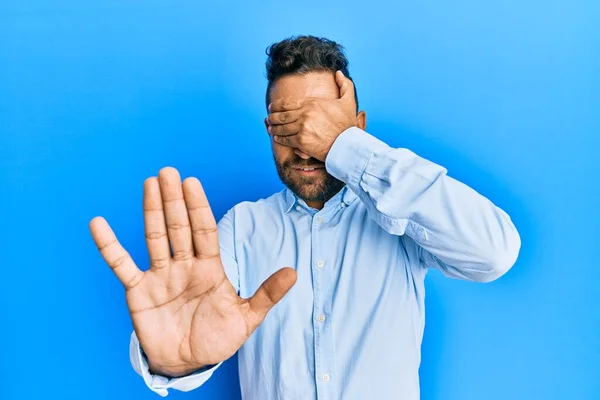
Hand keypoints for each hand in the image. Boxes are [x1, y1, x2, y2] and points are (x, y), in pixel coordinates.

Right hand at [89, 167, 296, 376]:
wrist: (188, 363)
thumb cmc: (217, 338)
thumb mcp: (246, 317)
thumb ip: (266, 294)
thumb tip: (294, 272)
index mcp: (209, 267)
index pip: (204, 230)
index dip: (198, 207)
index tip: (192, 183)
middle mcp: (184, 265)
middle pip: (179, 227)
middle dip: (174, 201)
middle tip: (168, 171)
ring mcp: (160, 275)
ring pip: (155, 237)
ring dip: (151, 211)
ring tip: (149, 184)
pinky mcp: (138, 290)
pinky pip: (121, 265)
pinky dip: (109, 246)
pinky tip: (98, 224)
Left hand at [267, 70, 356, 160]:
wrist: (347, 145)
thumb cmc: (348, 125)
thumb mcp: (348, 101)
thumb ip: (344, 85)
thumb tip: (338, 73)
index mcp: (312, 103)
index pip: (286, 103)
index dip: (275, 105)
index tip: (271, 107)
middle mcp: (305, 114)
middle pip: (280, 115)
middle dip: (272, 117)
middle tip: (269, 118)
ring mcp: (302, 128)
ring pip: (281, 127)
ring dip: (273, 128)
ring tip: (271, 128)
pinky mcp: (301, 141)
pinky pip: (285, 139)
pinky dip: (279, 138)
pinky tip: (277, 138)